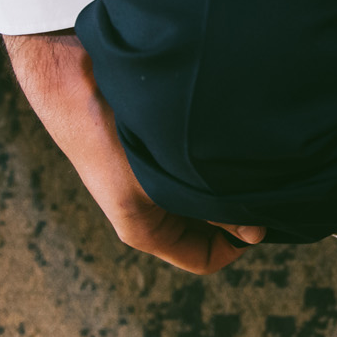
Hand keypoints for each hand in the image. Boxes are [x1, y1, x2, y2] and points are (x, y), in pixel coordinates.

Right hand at [4, 31, 263, 274]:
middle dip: (236, 211)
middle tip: (262, 181)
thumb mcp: (168, 179)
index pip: (207, 258)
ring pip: (203, 197)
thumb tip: (257, 231)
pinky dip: (212, 162)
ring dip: (226, 182)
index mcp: (144, 231)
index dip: (238, 243)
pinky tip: (227, 139)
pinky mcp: (151, 156)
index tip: (263, 214)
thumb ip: (216, 208)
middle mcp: (147, 212)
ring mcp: (148, 183)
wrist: (73, 77)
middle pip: (207, 229)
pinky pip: (193, 170)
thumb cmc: (113, 132)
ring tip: (245, 158)